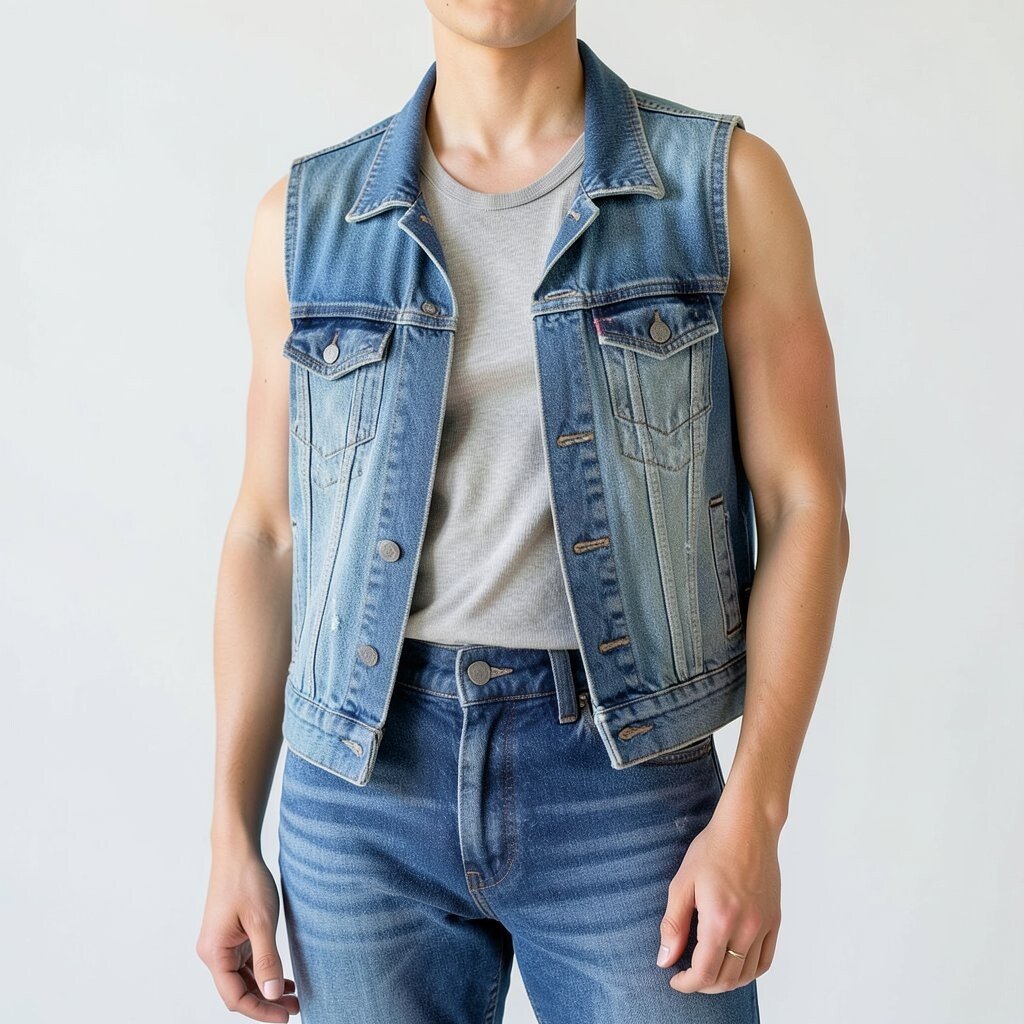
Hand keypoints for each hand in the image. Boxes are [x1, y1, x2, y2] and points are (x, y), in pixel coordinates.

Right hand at [196, 846, 299, 1020]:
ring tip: (294, 997)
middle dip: (266, 1003)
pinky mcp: (231, 936)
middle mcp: (214, 953)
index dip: (260, 1011)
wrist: (238, 852)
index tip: (285, 1018)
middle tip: (295, 1008)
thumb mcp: (262, 922)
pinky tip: (283, 979)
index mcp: (214, 953)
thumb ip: (266, 960)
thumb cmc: (247, 881)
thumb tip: (272, 995)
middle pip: (238, 991)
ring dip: (266, 989)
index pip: (235, 997)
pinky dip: (263, 972)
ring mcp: (222, 944)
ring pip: (243, 979)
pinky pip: (246, 963)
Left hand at [657, 798, 781, 992]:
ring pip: (746, 975)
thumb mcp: (682, 883)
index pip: (705, 972)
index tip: (674, 979)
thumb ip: (673, 924)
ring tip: (707, 971)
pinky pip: (765, 961)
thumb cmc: (712, 850)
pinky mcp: (774, 920)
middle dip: (703, 985)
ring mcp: (764, 925)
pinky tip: (733, 964)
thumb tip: (665, 959)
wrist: (747, 828)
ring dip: (725, 982)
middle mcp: (746, 927)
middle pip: (726, 979)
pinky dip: (748, 972)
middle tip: (687, 974)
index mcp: (720, 919)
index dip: (687, 984)